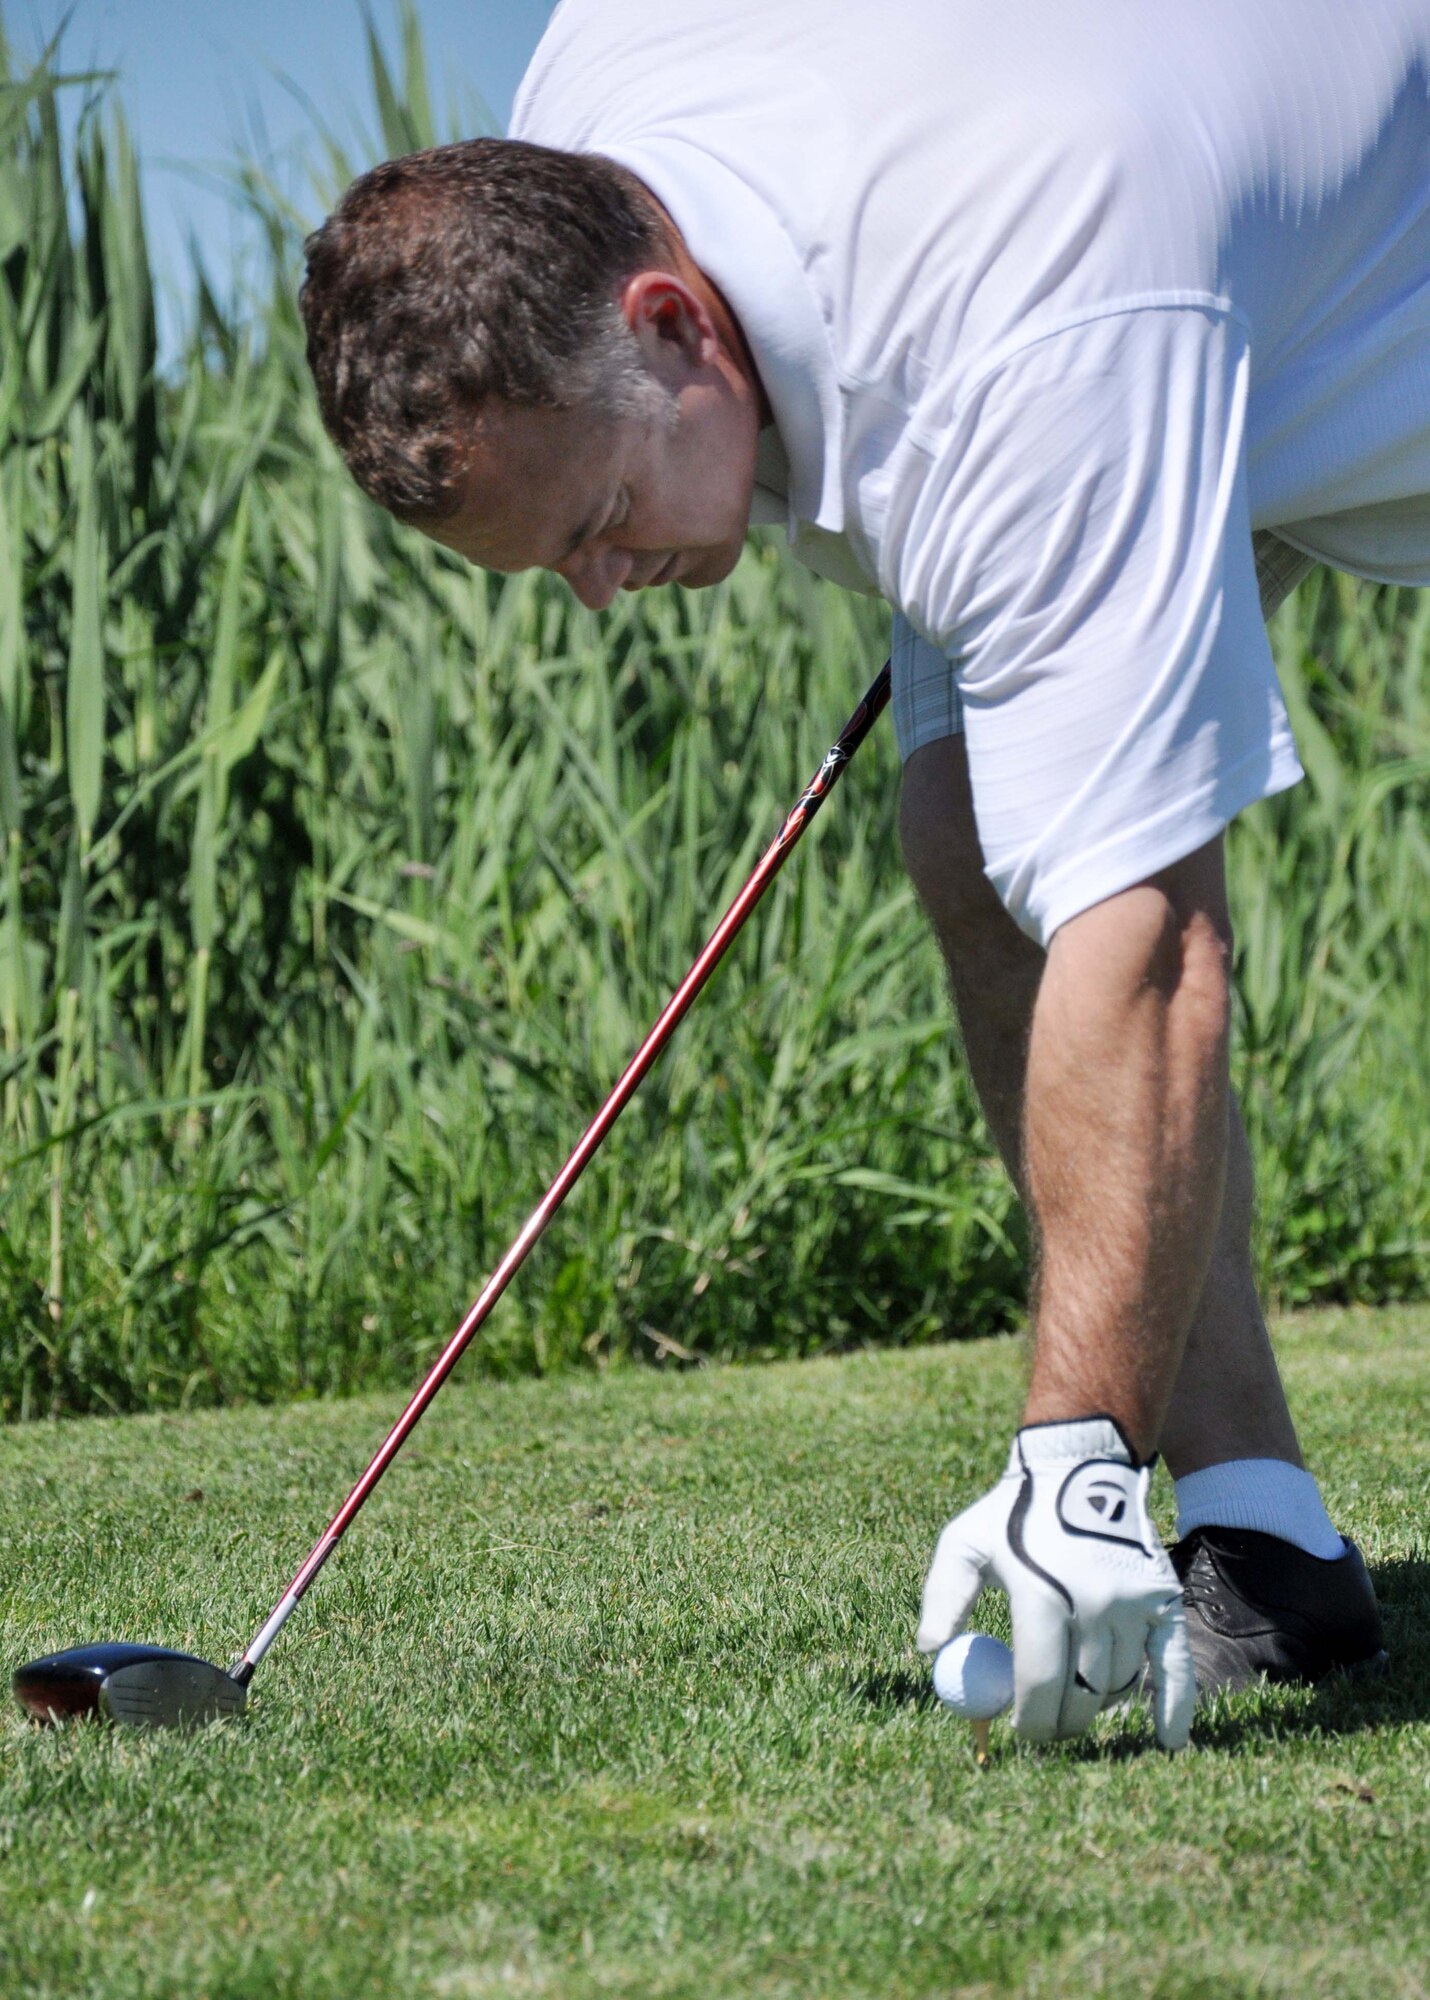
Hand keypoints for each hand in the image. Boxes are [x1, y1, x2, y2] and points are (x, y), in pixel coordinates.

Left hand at [917, 1417, 1195, 1748]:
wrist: (1080, 1467)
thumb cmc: (1014, 1513)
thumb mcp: (965, 1542)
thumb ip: (943, 1596)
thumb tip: (931, 1652)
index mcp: (1040, 1591)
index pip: (1038, 1681)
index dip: (1029, 1718)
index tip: (1019, 1732)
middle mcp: (1092, 1601)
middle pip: (1081, 1693)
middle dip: (1062, 1723)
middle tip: (1047, 1731)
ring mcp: (1132, 1602)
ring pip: (1117, 1682)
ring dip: (1097, 1704)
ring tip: (1076, 1704)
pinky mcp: (1163, 1599)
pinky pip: (1174, 1664)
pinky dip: (1174, 1705)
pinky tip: (1168, 1739)